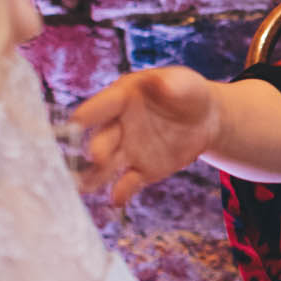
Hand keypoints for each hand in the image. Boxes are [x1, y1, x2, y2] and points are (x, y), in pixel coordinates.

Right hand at [72, 66, 221, 206]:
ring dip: (95, 176)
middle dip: (97, 149)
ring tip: (84, 187)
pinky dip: (121, 191)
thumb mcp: (184, 83)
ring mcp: (127, 150)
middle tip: (98, 157)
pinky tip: (117, 199)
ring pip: (106, 166)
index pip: (102, 105)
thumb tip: (159, 81)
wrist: (205, 119)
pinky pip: (128, 183)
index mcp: (122, 99)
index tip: (76, 121)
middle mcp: (118, 126)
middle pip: (102, 139)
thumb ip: (172, 83)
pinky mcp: (141, 170)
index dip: (89, 112)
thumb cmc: (188, 93)